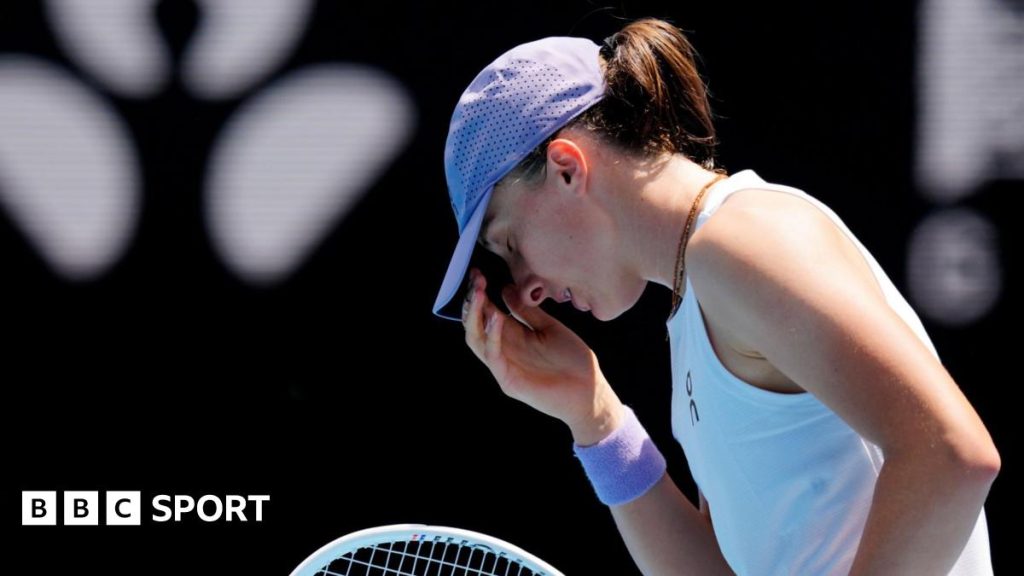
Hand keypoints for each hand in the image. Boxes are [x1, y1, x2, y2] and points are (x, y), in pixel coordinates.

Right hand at [462, 268, 622, 444]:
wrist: (590, 392)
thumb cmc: (573, 361)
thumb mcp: (549, 328)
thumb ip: (527, 311)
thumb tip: (505, 288)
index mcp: (512, 337)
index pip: (486, 312)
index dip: (479, 294)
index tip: (477, 273)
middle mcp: (504, 350)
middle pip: (475, 325)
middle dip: (473, 301)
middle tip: (477, 281)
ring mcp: (504, 366)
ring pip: (476, 340)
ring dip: (476, 316)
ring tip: (480, 294)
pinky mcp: (509, 380)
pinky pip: (494, 356)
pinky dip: (492, 336)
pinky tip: (496, 318)